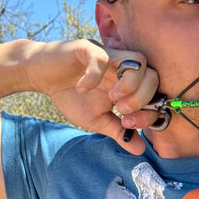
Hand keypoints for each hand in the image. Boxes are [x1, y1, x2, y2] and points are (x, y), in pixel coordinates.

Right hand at [22, 39, 159, 154]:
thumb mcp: (98, 120)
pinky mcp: (87, 48)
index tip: (128, 123)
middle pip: (154, 75)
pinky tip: (83, 89)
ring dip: (129, 85)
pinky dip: (95, 76)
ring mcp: (109, 56)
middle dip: (142, 98)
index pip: (156, 93)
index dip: (149, 111)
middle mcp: (124, 68)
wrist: (42, 76)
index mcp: (130, 84)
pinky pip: (101, 58)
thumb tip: (140, 150)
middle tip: (122, 111)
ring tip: (112, 99)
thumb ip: (120, 132)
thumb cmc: (73, 97)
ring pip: (138, 61)